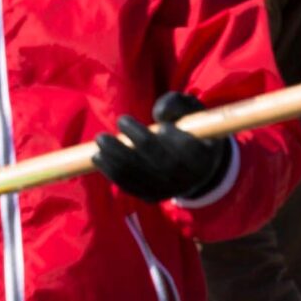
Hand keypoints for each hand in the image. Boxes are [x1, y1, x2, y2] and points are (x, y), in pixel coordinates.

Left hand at [92, 92, 231, 202]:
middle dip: (122, 149)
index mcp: (200, 155)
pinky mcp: (154, 197)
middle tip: (101, 136)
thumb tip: (159, 112)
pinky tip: (100, 159)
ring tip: (99, 144)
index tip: (122, 120)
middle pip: (148, 163)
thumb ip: (177, 104)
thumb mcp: (193, 111)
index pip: (166, 147)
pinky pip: (130, 186)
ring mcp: (168, 190)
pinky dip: (113, 173)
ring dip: (112, 161)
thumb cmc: (194, 131)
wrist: (201, 166)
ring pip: (137, 176)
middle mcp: (185, 177)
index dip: (143, 136)